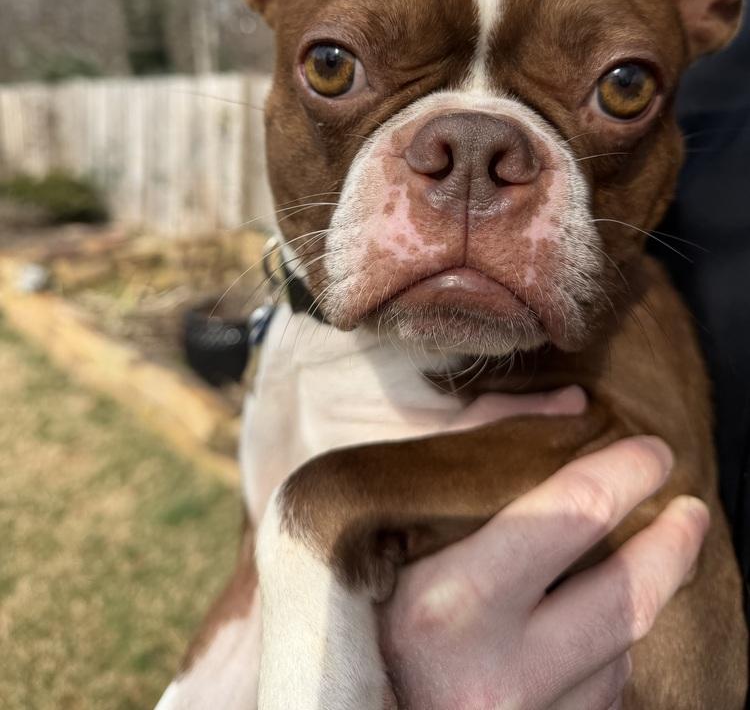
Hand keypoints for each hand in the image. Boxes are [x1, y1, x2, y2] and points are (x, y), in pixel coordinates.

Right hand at [380, 435, 707, 709]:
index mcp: (448, 600)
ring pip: (620, 652)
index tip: (654, 451)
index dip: (625, 473)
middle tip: (691, 508)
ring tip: (645, 564)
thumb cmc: (372, 603)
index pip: (570, 514)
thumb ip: (478, 444)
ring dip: (633, 601)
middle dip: (673, 543)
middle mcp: (492, 672)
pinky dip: (605, 655)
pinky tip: (587, 632)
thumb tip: (570, 407)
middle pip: (625, 595)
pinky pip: (603, 697)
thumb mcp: (400, 517)